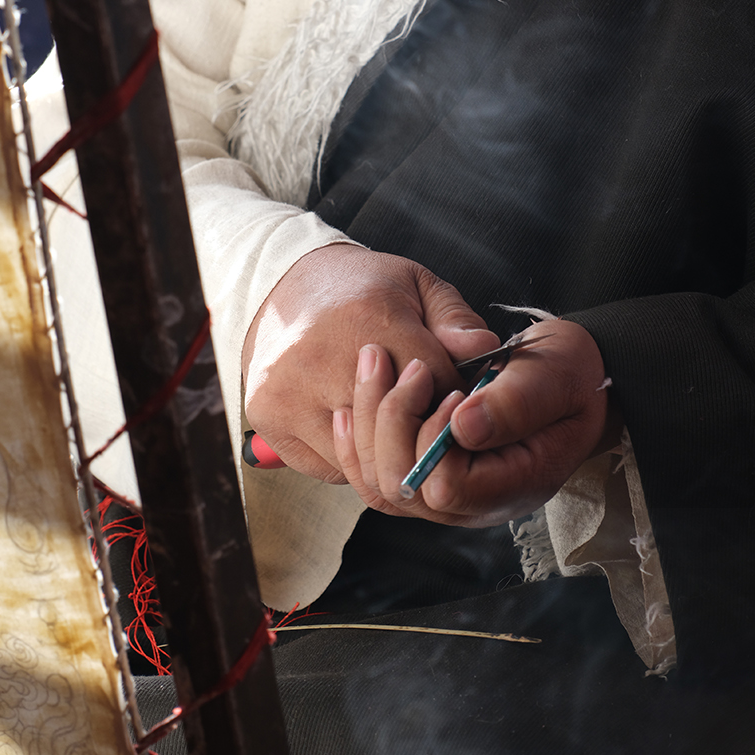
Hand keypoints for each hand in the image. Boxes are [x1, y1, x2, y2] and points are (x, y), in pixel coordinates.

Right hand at [241, 245, 499, 482]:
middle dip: (422, 431)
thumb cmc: (362, 289)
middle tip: (428, 415)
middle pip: (394, 431)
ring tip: (395, 422)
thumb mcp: (416, 285)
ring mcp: (288, 394)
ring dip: (388, 453)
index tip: (457, 395)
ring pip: (361, 462)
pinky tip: (358, 427)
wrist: (281, 286)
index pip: (432, 385)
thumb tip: (486, 349)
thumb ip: (455, 319)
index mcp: (366, 319)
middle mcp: (319, 360)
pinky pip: (330, 469)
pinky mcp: (268, 419)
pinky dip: (352, 460)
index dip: (454, 397)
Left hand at [332, 318, 617, 524]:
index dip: (434, 438)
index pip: (447, 486)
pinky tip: (351, 406)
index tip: (451, 387)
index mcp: (516, 484)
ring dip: (369, 424)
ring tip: (374, 363)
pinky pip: (374, 476)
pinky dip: (358, 441)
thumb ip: (518, 401)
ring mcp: (446, 496)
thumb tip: (462, 426)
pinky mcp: (425, 476)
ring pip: (380, 486)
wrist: (566, 378)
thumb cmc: (568, 374)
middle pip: (403, 490)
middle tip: (408, 366)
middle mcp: (476, 504)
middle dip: (391, 423)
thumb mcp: (559, 375)